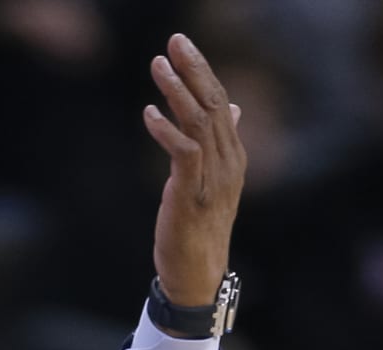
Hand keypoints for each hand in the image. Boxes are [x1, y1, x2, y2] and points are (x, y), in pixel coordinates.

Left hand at [145, 32, 245, 307]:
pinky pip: (184, 153)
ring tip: (158, 66)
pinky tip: (149, 113)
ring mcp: (212, 179)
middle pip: (213, 104)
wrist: (199, 275)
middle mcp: (227, 162)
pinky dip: (166, 130)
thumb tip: (233, 109)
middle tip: (174, 42)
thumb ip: (221, 142)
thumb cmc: (201, 230)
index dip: (202, 71)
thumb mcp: (214, 181)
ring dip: (178, 91)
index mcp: (232, 155)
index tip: (182, 46)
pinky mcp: (191, 195)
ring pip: (199, 122)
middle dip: (193, 69)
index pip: (221, 102)